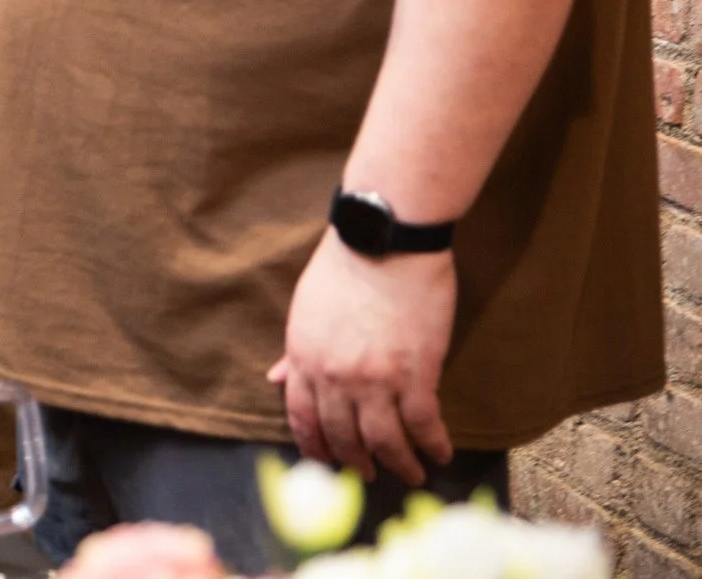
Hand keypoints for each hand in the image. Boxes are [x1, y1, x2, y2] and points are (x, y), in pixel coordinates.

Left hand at [267, 232, 455, 485]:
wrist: (384, 240)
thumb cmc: (344, 267)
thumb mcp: (307, 309)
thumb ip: (295, 351)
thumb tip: (276, 379)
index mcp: (303, 357)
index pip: (301, 416)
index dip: (314, 446)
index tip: (326, 463)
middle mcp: (334, 376)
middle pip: (343, 436)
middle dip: (356, 462)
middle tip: (368, 475)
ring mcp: (375, 379)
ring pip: (384, 440)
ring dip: (399, 464)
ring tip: (411, 474)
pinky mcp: (416, 374)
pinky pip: (423, 425)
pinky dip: (433, 444)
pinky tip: (440, 452)